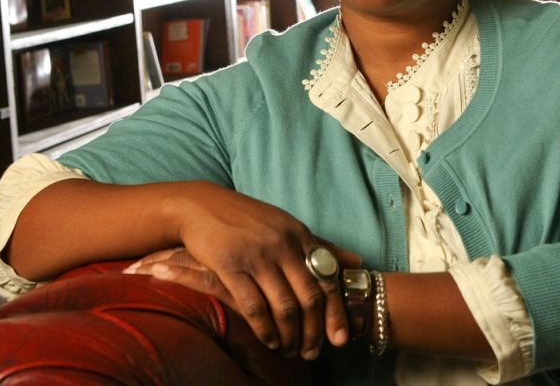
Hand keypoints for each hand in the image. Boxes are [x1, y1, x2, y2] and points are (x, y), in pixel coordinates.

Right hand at [128, 182, 360, 360]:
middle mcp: (284, 245)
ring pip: (284, 306)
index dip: (336, 312)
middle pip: (309, 297)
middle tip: (311, 352)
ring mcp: (258, 256)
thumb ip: (321, 247)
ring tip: (289, 350)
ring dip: (289, 336)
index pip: (328, 279)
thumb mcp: (288, 227)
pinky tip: (268, 341)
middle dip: (314, 331)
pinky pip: (254, 306)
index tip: (341, 339)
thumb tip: (357, 261)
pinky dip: (265, 330)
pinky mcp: (231, 266)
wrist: (201, 206)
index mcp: (300, 236)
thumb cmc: (248, 219)